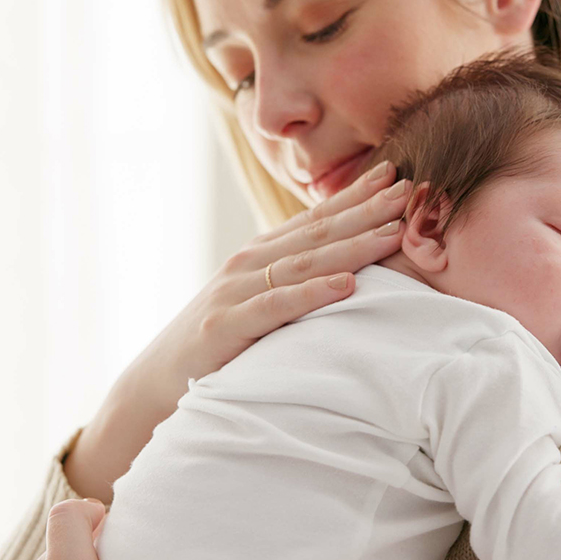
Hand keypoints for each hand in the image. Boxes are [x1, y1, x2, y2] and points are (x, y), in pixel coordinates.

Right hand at [65, 160, 410, 499]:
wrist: (154, 384)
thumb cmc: (215, 347)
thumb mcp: (255, 306)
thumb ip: (291, 283)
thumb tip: (344, 271)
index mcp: (258, 257)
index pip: (314, 219)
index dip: (354, 195)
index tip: (394, 175)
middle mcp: (246, 265)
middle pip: (316, 232)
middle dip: (364, 209)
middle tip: (407, 189)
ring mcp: (234, 293)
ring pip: (304, 263)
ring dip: (351, 245)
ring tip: (391, 230)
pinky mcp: (226, 328)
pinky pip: (276, 306)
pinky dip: (312, 293)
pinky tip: (345, 284)